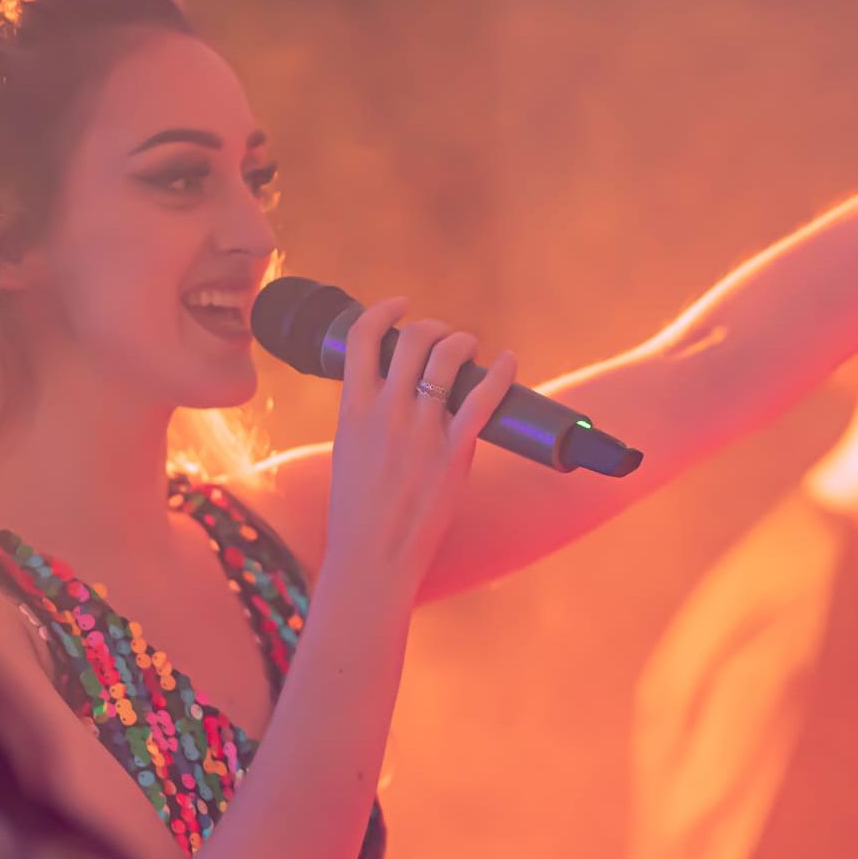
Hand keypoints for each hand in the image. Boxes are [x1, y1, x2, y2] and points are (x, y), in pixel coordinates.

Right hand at [317, 296, 517, 602]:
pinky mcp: (453, 451)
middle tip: (445, 335)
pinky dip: (499, 373)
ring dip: (462, 343)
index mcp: (352, 408)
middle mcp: (386, 411)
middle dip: (433, 327)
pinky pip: (482, 399)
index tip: (400, 306)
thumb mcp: (349, 451)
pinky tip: (507, 362)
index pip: (364, 338)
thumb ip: (366, 420)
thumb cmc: (358, 510)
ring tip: (469, 347)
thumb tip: (389, 400)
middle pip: (413, 340)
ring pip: (447, 358)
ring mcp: (420, 430)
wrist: (372, 553)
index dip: (384, 311)